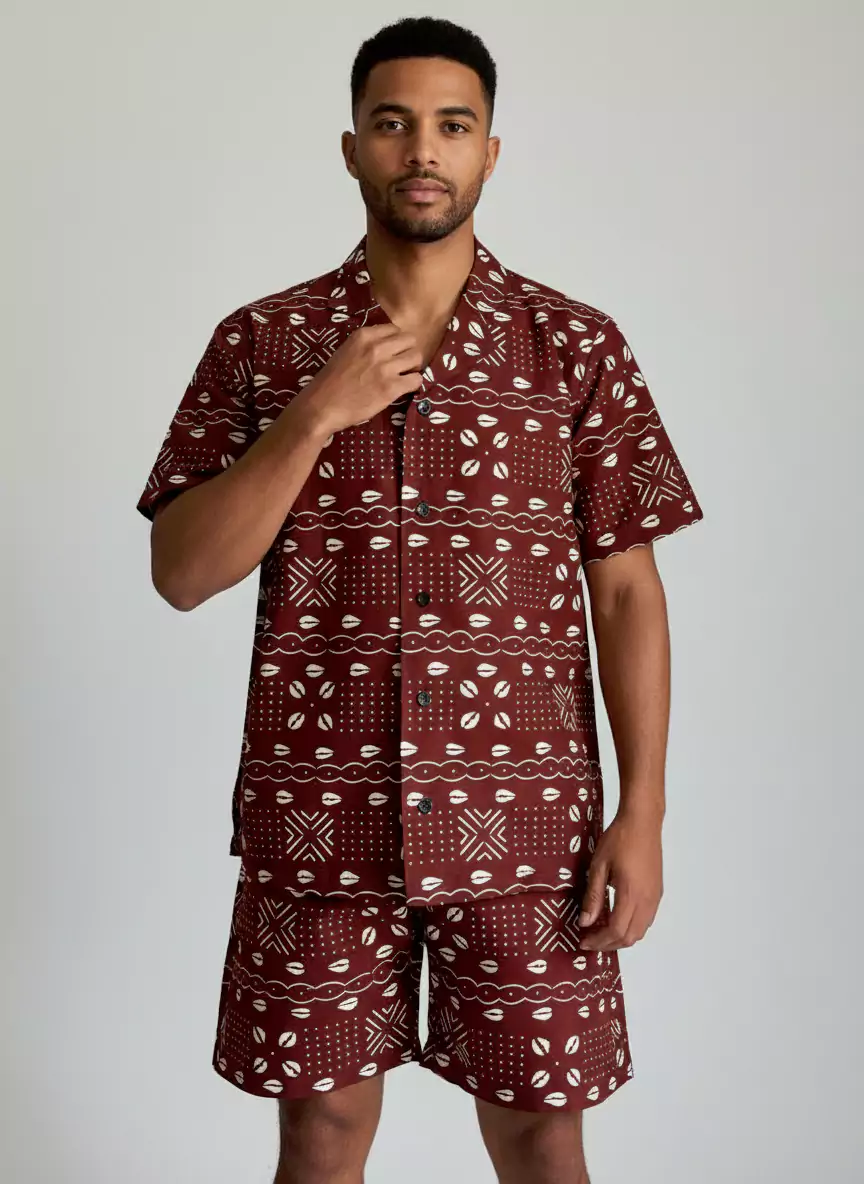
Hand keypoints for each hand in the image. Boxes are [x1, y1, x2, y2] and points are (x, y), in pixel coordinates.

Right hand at [297, 323, 423, 436]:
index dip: (397, 342)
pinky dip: (413, 384)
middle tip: (401, 366)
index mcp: (364, 336)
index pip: (395, 329)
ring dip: (412, 368)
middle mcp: (376, 348)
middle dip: (408, 352)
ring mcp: (385, 368)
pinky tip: (403, 389)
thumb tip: (387, 346)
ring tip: (403, 377)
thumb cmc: (331, 381)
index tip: (393, 353)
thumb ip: (366, 345)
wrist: (322, 405)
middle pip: (410, 340)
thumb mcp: (346, 351)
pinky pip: (416, 380)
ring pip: (417, 358)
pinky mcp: (391, 388)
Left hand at [577, 806, 663, 951]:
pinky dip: (631, 927)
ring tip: (601, 931)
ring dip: (621, 937)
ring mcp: (654, 897)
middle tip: (590, 940)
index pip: (616, 931)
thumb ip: (593, 896)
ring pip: (640, 931)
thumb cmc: (619, 839)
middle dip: (609, 944)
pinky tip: (617, 918)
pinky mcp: (657, 891)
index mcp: (631, 895)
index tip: (583, 941)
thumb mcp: (598, 866)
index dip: (599, 941)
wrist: (642, 822)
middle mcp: (646, 900)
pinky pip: (646, 919)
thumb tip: (585, 922)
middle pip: (630, 937)